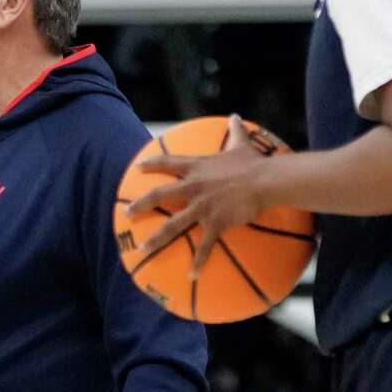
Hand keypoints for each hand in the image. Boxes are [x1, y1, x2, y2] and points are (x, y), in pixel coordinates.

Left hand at [125, 114, 268, 279]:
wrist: (266, 180)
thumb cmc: (254, 163)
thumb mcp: (241, 144)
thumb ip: (234, 131)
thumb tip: (235, 116)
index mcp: (197, 168)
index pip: (168, 163)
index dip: (151, 165)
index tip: (137, 168)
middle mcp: (193, 186)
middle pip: (159, 195)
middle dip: (140, 205)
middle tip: (126, 214)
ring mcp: (201, 206)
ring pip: (173, 224)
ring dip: (156, 238)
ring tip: (142, 249)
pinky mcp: (214, 222)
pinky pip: (204, 245)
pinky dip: (197, 262)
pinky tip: (191, 276)